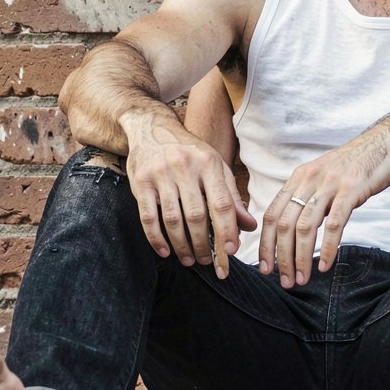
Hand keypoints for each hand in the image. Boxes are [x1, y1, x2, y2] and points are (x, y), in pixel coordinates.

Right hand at [123, 111, 255, 278]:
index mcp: (208, 164)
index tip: (230, 251)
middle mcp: (184, 167)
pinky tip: (165, 251)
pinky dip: (156, 238)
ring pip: (172, 219)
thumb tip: (249, 227)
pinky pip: (148, 217)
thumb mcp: (215, 167)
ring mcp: (160, 174)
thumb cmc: (190, 152)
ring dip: (181, 245)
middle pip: (196, 215)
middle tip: (207, 261)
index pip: (222, 202)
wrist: (152, 128)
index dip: (227, 229)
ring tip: (190, 260)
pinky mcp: (141, 182)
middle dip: (203, 244)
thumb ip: (231, 197)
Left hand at [259, 118, 389, 287]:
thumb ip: (308, 197)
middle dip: (281, 257)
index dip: (265, 243)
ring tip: (302, 279)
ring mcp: (330, 184)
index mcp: (298, 178)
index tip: (265, 267)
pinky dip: (328, 248)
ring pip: (306, 227)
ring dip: (301, 257)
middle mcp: (309, 180)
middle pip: (284, 224)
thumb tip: (294, 228)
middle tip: (284, 281)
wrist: (388, 141)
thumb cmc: (357, 164)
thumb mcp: (324, 176)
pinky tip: (325, 265)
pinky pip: (334, 224)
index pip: (271, 214)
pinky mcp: (352, 190)